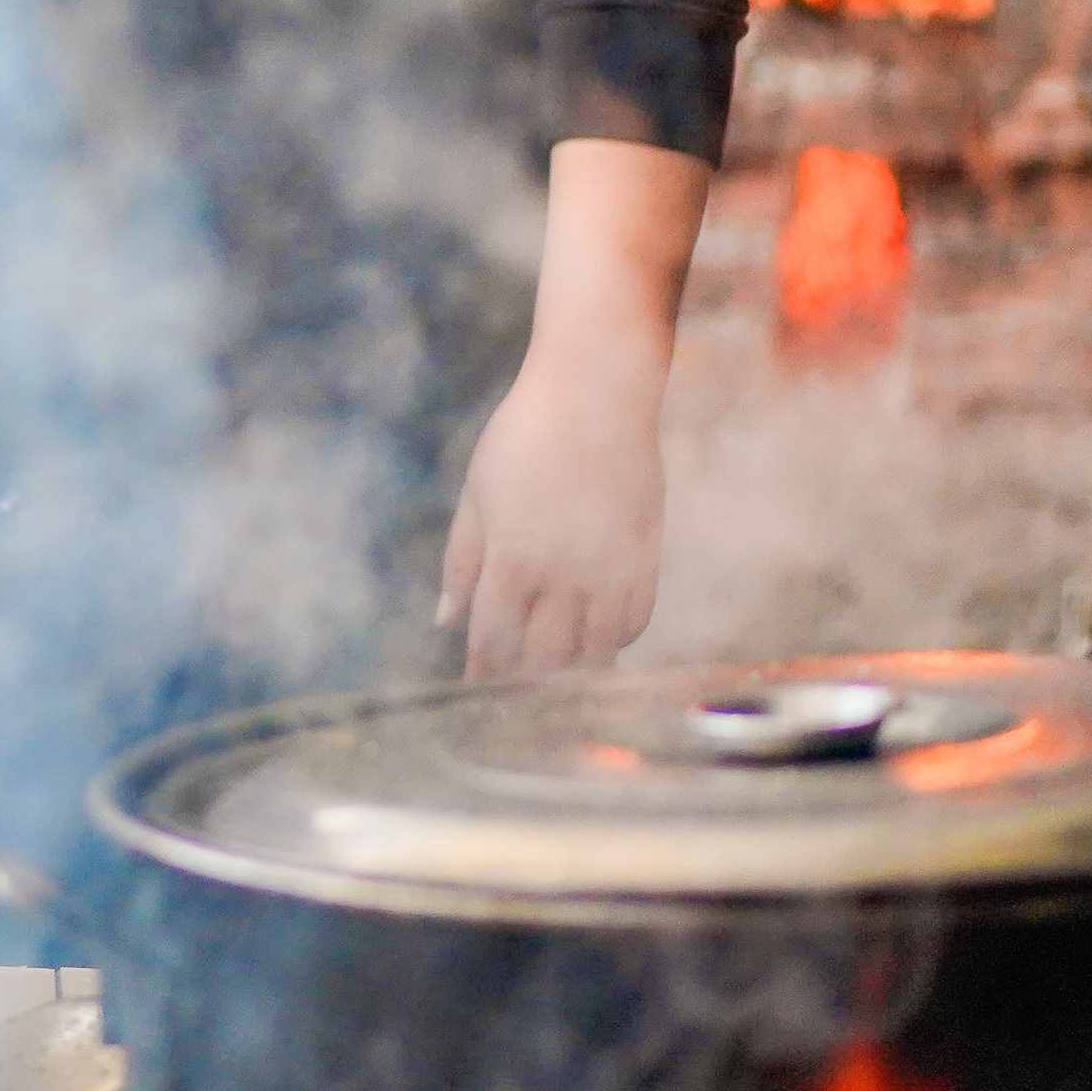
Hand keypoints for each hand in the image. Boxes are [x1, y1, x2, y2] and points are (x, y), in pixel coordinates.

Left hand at [437, 340, 665, 678]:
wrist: (596, 392)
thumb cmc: (523, 436)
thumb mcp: (477, 495)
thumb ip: (461, 561)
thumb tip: (445, 619)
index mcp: (513, 559)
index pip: (494, 639)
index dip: (482, 670)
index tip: (473, 687)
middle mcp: (565, 574)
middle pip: (543, 657)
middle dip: (522, 683)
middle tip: (510, 698)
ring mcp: (612, 570)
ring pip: (594, 652)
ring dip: (570, 672)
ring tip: (553, 683)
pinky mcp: (647, 559)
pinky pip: (633, 623)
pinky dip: (613, 642)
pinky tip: (595, 643)